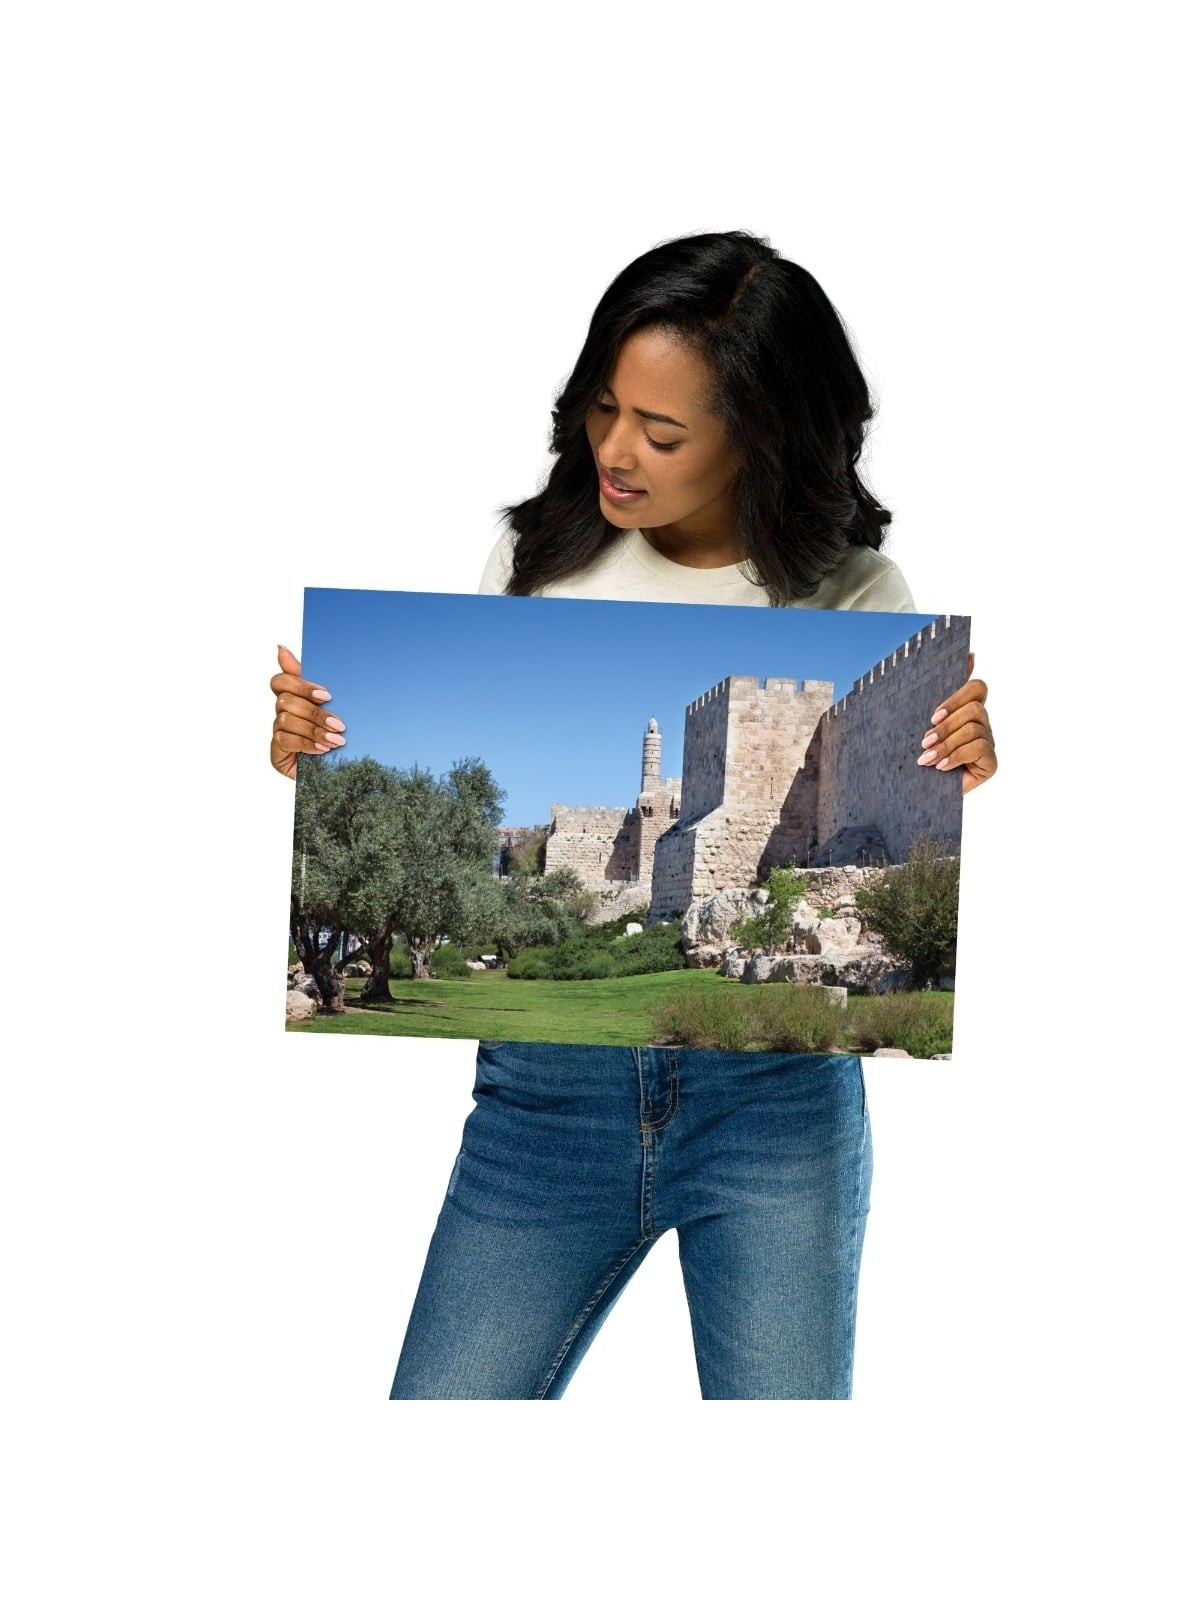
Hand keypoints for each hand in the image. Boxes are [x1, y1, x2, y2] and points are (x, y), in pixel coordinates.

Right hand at [270, 645, 345, 779]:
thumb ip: (317, 682)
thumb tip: (283, 648)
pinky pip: (284, 740)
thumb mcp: (337, 707)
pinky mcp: (277, 752)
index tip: (327, 695)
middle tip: (340, 723)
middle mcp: (283, 712)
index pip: (280, 681)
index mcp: (295, 697)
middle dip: (314, 712)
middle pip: (285, 700)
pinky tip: (323, 749)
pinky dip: (306, 743)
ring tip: (337, 740)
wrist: (344, 773)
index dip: (300, 684)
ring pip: (285, 720)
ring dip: (313, 729)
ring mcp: (278, 732)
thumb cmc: (339, 735)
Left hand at [917, 652, 996, 794]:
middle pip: (974, 708)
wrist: (920, 794)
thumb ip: (932, 700)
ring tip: (926, 758)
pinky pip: (979, 747)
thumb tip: (960, 659)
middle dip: (946, 724)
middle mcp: (981, 724)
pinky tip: (941, 767)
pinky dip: (955, 756)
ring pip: (973, 728)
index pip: (976, 688)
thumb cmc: (920, 757)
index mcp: (966, 711)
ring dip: (946, 743)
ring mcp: (988, 742)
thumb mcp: (921, 727)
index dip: (958, 694)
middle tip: (924, 740)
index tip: (933, 714)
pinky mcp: (991, 762)